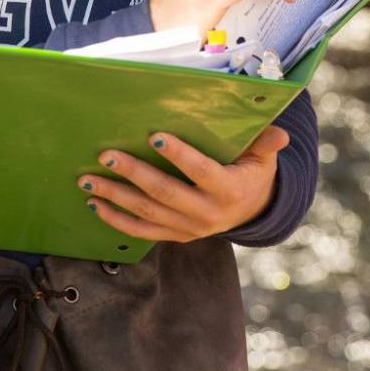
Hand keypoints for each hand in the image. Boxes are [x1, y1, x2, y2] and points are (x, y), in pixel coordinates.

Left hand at [80, 126, 289, 241]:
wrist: (251, 210)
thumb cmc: (251, 171)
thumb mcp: (263, 157)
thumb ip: (266, 143)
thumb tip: (281, 134)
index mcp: (229, 190)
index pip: (200, 171)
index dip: (178, 155)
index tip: (154, 135)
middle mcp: (207, 214)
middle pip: (165, 193)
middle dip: (134, 174)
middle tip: (107, 155)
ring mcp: (188, 228)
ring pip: (146, 213)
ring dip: (115, 196)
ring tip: (89, 180)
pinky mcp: (175, 236)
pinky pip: (141, 231)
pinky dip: (116, 219)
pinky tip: (96, 204)